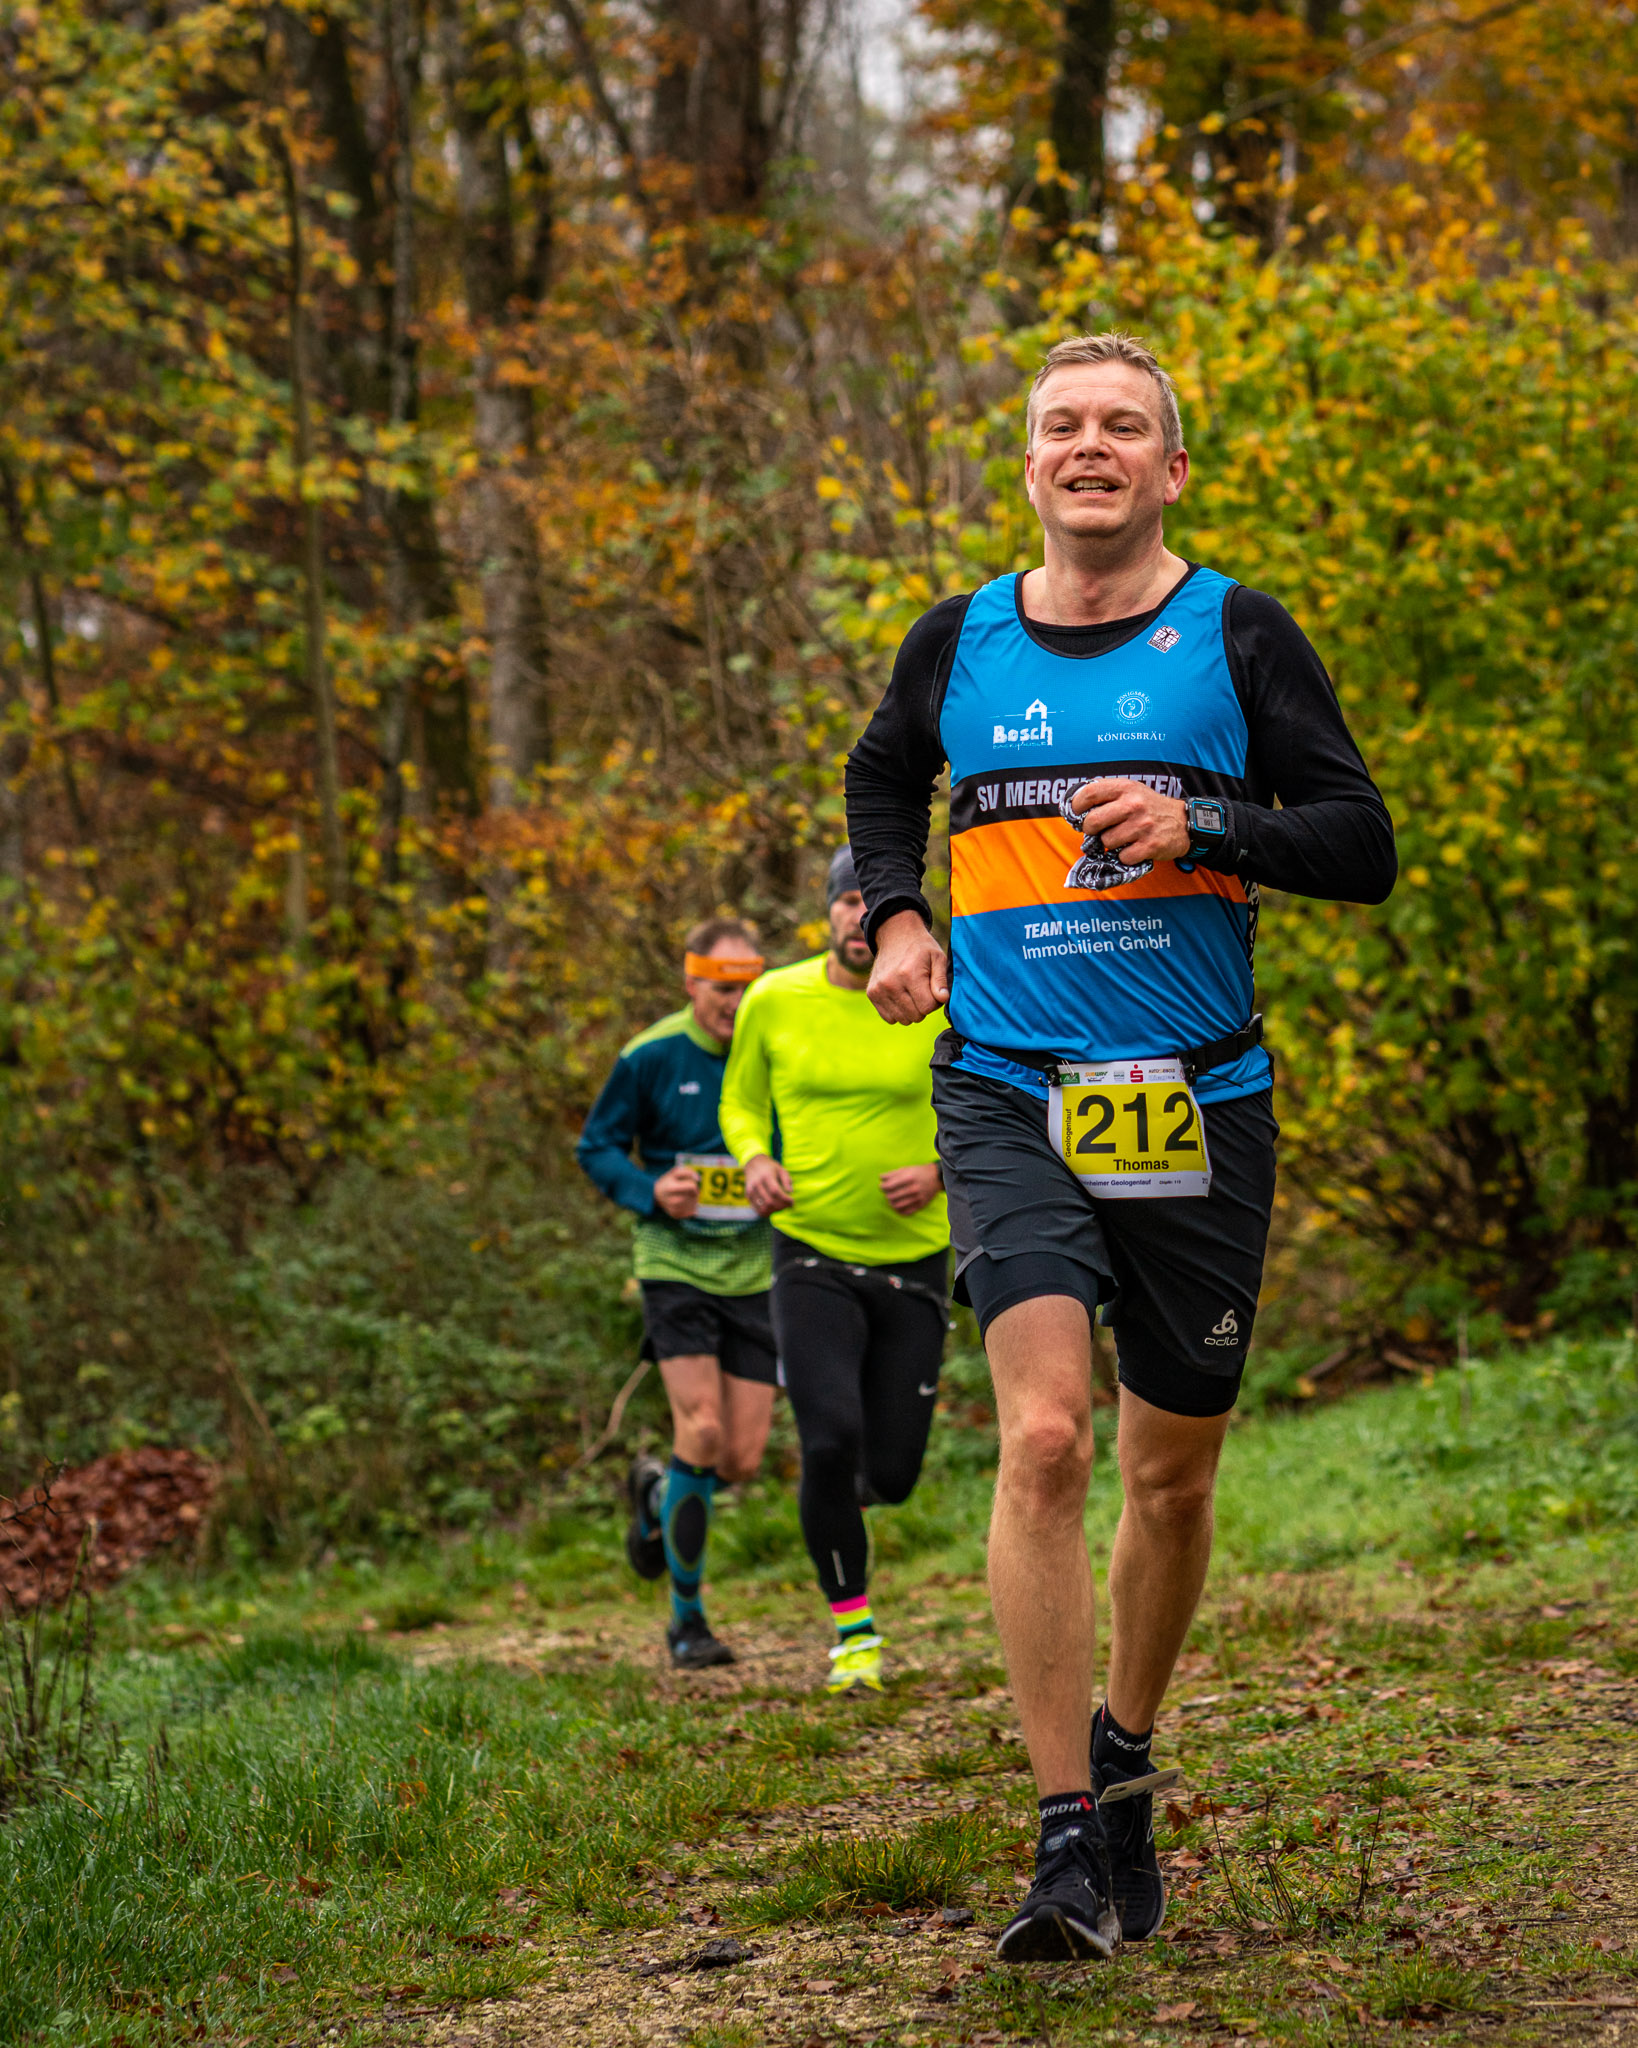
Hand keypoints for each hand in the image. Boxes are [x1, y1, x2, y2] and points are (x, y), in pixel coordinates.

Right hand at [652, 1164, 700, 1218]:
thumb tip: (698, 1178)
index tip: (691, 1182)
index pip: (692, 1186)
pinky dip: (691, 1207)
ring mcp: (674, 1209)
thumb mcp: (674, 1173)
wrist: (655, 1195)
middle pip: (695, 1195)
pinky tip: (685, 1203)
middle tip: (686, 1189)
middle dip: (694, 1191)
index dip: (694, 1183)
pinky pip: (692, 1211)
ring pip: (695, 1204)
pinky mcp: (676, 1215)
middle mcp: (673, 1200)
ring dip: (693, 1199)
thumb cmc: (667, 1182)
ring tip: (685, 1195)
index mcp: (672, 1188)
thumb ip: (687, 1171)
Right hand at [744, 1154, 793, 1216]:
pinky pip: (757, 1209)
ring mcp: (751, 1190)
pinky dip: (767, 1213)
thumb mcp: (781, 1169)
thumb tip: (790, 1192)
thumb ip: (786, 1180)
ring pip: (763, 1208)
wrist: (753, 1163)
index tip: (792, 1202)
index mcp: (766, 1176)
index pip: (775, 1191)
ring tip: (781, 1207)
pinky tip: (773, 1209)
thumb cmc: (770, 1167)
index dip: (785, 1199)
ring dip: (774, 1211)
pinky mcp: (748, 1195)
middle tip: (788, 1205)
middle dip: (781, 1206)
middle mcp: (757, 1183)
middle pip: (769, 1201)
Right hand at [868, 909, 949, 1024]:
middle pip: (916, 1016)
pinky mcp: (872, 993)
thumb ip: (941, 980)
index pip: (927, 1007)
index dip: (935, 1001)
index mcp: (909, 974)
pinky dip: (898, 1011)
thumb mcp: (938, 958)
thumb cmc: (921, 948)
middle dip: (923, 1006)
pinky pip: (889, 1018)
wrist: (895, 936)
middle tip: (923, 990)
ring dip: (911, 1010)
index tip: (933, 990)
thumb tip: (943, 999)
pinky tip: (901, 996)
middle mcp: (891, 984)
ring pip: (903, 1019)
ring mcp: (879, 989)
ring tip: (912, 992)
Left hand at [880, 1162, 942, 1215]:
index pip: (888, 1186)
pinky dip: (898, 1210)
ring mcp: (917, 1198)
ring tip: (892, 1199)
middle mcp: (913, 1188)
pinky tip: (898, 1205)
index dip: (882, 1187)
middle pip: (891, 1196)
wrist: (937, 1178)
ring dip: (891, 1203)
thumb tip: (880, 1178)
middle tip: (888, 1192)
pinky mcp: (921, 1205)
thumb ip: (892, 1174)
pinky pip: (905, 1212)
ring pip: (896, 1206)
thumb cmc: (919, 1172)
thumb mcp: (906, 1169)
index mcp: (908, 1178)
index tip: (882, 1186)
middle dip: (886, 1195)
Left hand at [1069, 778, 1189, 866]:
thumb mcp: (1132, 792)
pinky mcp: (1150, 845)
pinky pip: (1123, 856)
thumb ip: (1108, 796)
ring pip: (1106, 841)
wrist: (1183, 822)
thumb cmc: (1150, 807)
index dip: (1077, 805)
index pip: (1090, 793)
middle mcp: (1134, 805)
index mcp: (1126, 788)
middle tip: (1098, 830)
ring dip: (1110, 843)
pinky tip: (1135, 847)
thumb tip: (1077, 810)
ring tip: (1123, 837)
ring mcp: (1142, 826)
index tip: (1077, 813)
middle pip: (1093, 821)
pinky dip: (1126, 856)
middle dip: (1090, 829)